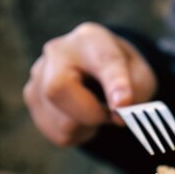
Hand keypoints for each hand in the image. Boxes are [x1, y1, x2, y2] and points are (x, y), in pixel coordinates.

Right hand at [23, 23, 156, 145]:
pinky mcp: (33, 100)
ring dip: (88, 126)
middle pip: (58, 89)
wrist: (98, 72)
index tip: (124, 103)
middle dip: (90, 113)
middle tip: (111, 116)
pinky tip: (82, 116)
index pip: (103, 61)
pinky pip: (59, 133)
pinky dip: (78, 132)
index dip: (115, 84)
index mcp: (92, 40)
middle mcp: (57, 52)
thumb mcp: (141, 78)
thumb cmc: (121, 74)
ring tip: (96, 110)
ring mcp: (38, 76)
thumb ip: (135, 93)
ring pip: (61, 120)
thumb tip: (117, 115)